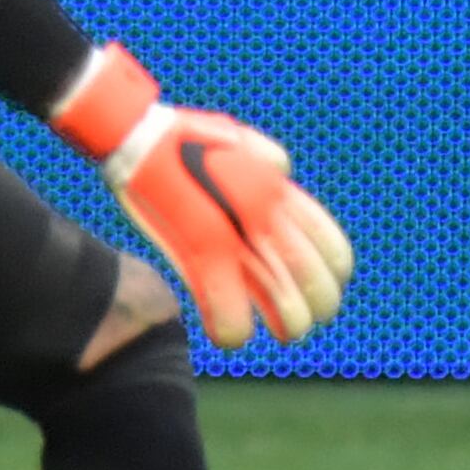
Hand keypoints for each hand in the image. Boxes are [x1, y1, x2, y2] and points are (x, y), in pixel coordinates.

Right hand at [52, 45, 354, 348]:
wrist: (136, 134)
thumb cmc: (181, 138)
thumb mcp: (239, 140)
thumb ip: (265, 160)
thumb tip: (281, 172)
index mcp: (280, 193)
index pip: (333, 250)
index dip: (332, 278)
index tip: (319, 291)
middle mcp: (270, 217)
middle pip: (318, 285)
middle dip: (316, 310)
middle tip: (297, 322)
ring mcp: (240, 236)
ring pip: (288, 308)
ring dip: (286, 328)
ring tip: (278, 332)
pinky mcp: (203, 252)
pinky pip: (231, 312)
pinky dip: (231, 330)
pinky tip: (227, 335)